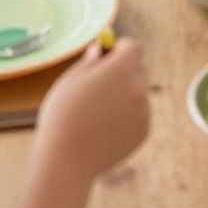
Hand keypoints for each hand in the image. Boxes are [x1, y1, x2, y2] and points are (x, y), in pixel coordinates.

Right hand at [34, 35, 149, 181]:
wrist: (67, 160)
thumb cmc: (63, 116)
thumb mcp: (70, 81)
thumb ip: (89, 61)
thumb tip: (99, 48)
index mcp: (120, 68)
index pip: (132, 47)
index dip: (119, 49)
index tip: (107, 56)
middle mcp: (138, 87)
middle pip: (138, 69)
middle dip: (123, 72)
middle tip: (99, 86)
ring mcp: (144, 111)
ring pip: (138, 94)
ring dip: (124, 96)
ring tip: (97, 113)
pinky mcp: (144, 131)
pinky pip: (138, 115)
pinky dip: (126, 117)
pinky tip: (104, 129)